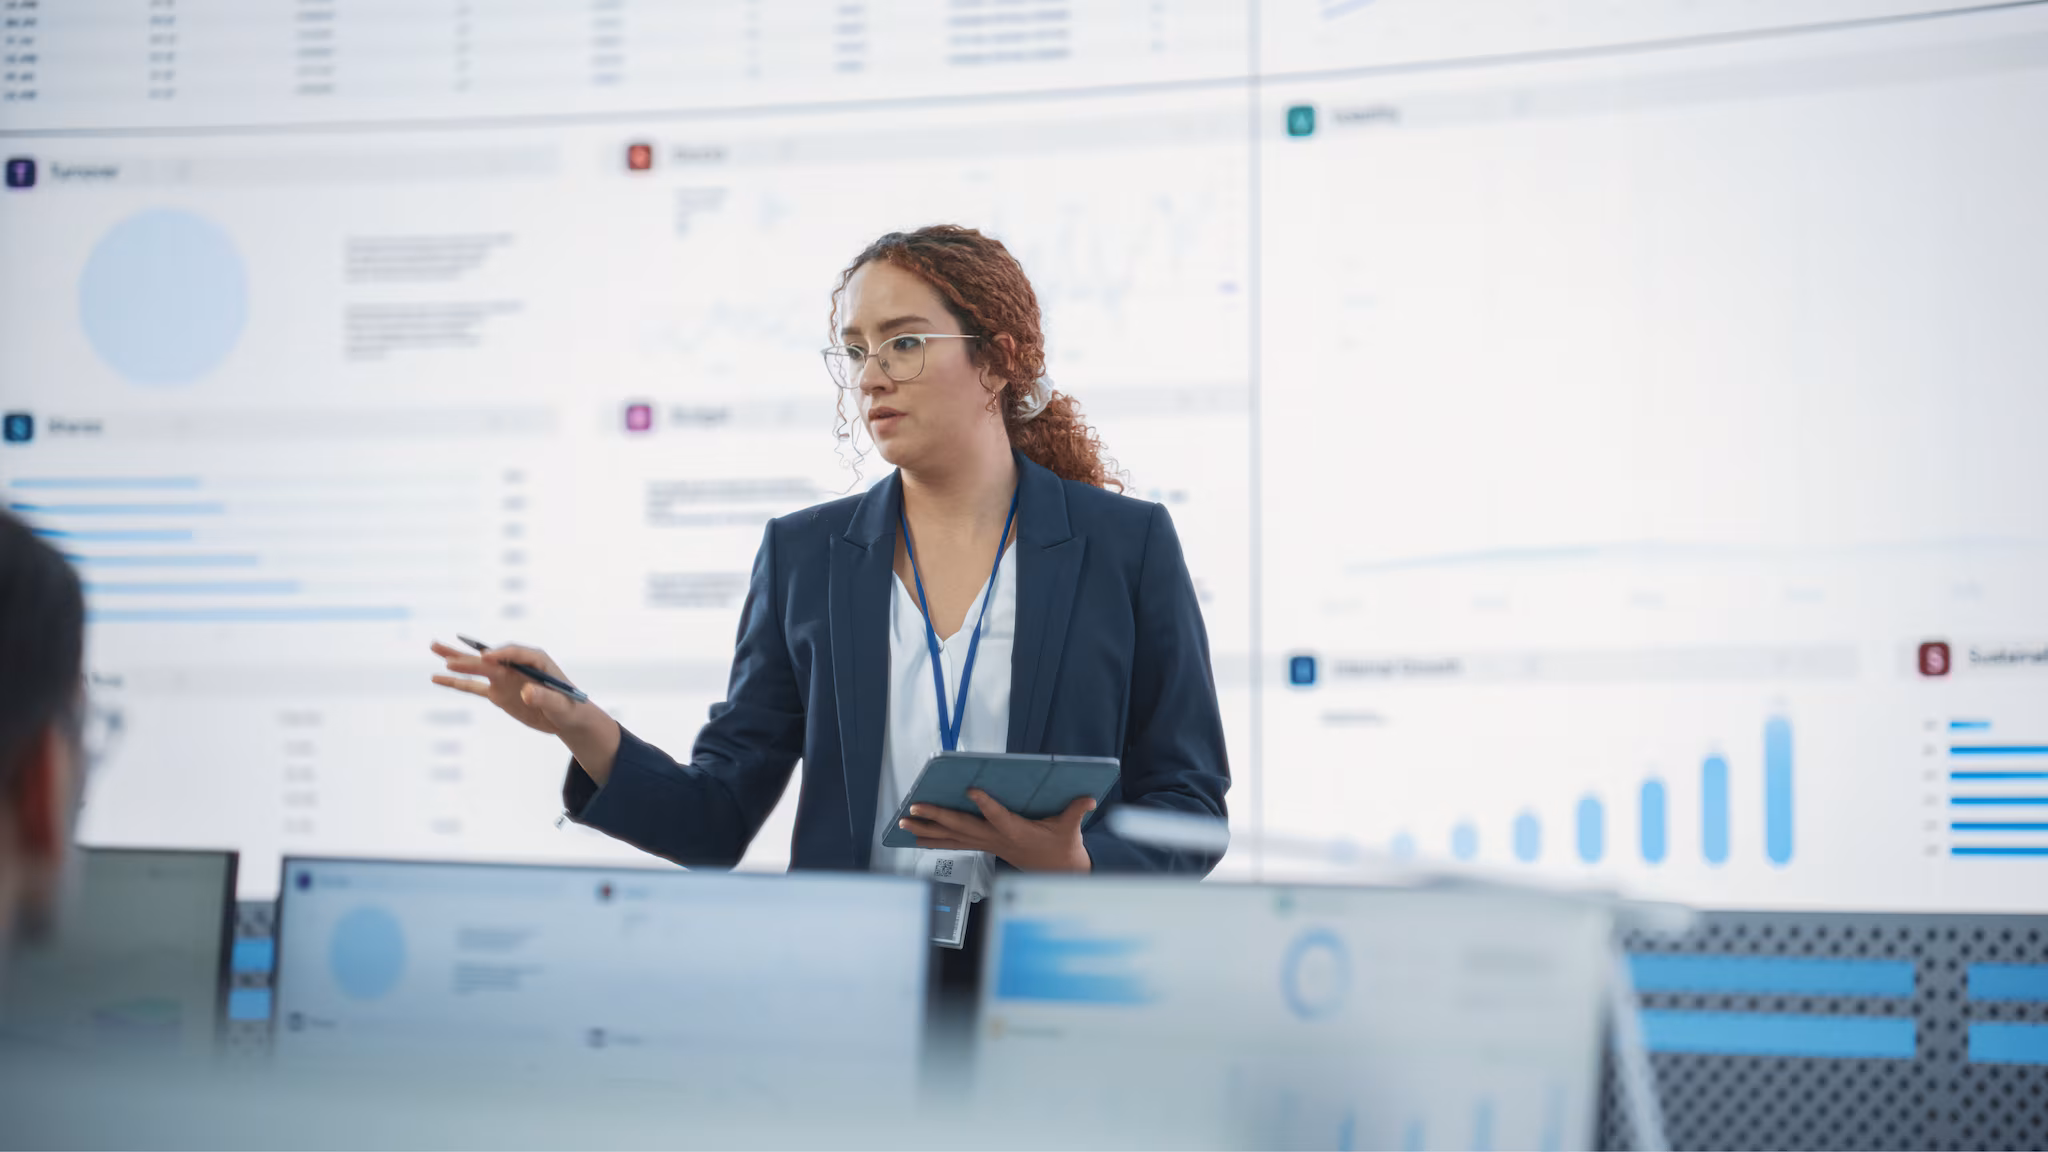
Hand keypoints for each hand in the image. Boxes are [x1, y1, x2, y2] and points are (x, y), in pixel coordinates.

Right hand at [430, 640, 582, 731]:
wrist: (566, 718)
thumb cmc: (569, 708)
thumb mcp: (560, 704)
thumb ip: (545, 697)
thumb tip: (527, 693)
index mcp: (536, 660)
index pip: (516, 653)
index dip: (501, 655)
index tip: (486, 659)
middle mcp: (516, 665)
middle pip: (490, 658)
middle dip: (469, 656)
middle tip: (447, 657)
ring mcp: (504, 678)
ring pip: (477, 667)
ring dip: (455, 659)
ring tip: (434, 647)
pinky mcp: (497, 692)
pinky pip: (473, 687)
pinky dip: (455, 683)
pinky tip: (436, 678)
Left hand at [898, 789, 1093, 872]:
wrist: (1058, 873)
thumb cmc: (1062, 848)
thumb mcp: (1070, 829)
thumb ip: (1076, 811)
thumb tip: (1087, 798)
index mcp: (1017, 832)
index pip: (999, 817)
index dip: (986, 805)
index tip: (972, 790)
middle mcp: (996, 839)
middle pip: (962, 828)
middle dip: (936, 817)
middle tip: (914, 808)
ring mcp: (987, 844)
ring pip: (952, 837)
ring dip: (926, 830)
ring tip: (903, 823)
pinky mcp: (983, 846)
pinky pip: (953, 843)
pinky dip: (933, 839)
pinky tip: (914, 835)